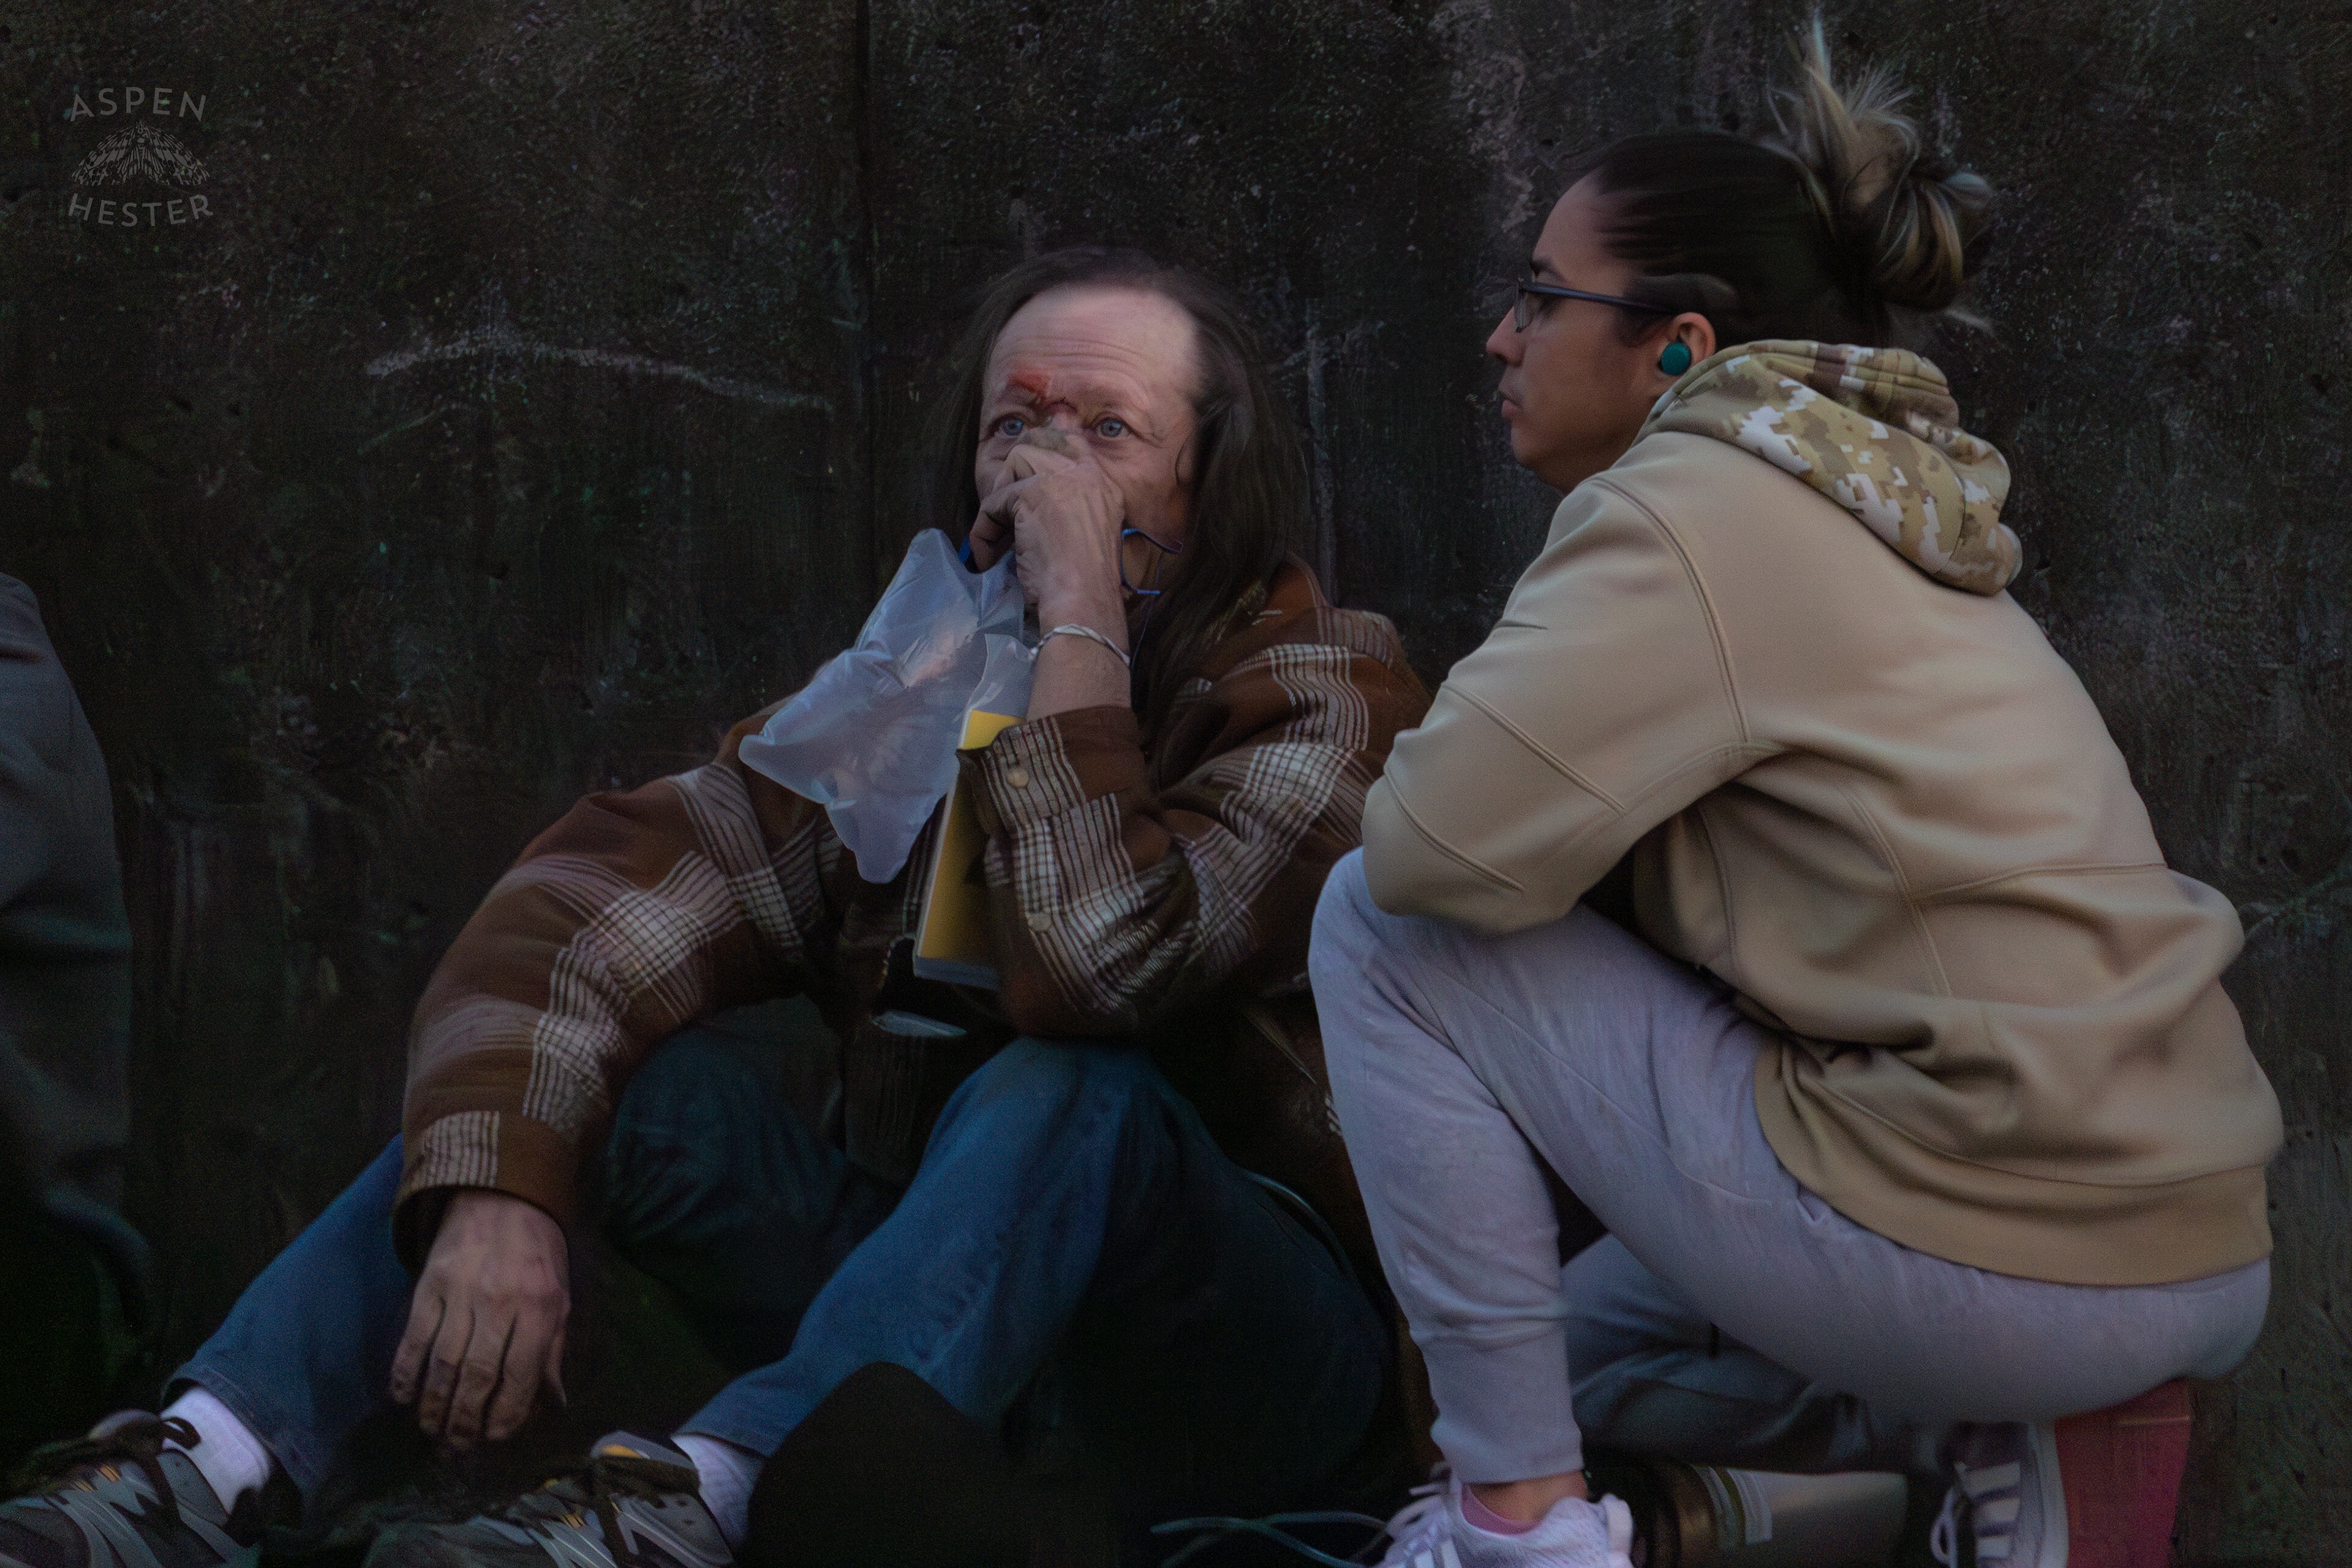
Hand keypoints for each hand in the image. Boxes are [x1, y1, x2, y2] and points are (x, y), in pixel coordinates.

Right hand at [388, 1188, 569, 1448]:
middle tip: (457, 1448)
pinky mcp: (428, 1285)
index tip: (494, 1438)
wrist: (501, 1194)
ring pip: (443, 1364)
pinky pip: (413, 1338)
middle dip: (466, 1420)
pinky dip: (405, 1373)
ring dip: (435, 1406)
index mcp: (539, 1307)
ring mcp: (460, 1293)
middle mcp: (500, 1303)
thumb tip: (552, 1404)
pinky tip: (404, 1398)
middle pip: (477, 1376)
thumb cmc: (537, 1251)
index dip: (506, 1414)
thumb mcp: (560, 1296)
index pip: (520, 1376)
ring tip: (432, 1433)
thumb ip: (553, 1351)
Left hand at [967, 432, 1128, 632]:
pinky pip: (995, 500)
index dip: (1045, 447)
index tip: (1026, 465)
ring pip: (1016, 460)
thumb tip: (1034, 509)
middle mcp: (1087, 475)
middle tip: (1006, 512)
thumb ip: (1070, 513)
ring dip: (1000, 496)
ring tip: (999, 534)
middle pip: (1038, 447)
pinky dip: (985, 527)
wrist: (1085, 600)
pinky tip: (988, 555)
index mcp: (1105, 487)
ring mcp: (1061, 480)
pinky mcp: (1032, 494)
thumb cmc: (1088, 585)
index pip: (1074, 443)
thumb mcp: (1088, 538)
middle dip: (1014, 474)